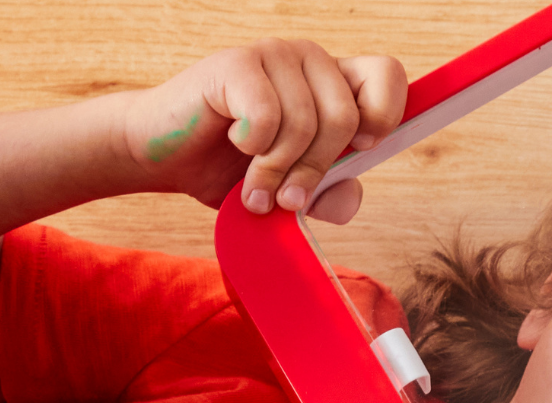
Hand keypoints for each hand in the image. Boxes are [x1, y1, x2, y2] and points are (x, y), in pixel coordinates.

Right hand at [119, 39, 406, 221]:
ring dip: (276, 171)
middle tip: (286, 198)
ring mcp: (273, 55)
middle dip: (315, 170)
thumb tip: (351, 195)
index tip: (363, 150)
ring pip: (306, 123)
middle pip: (347, 118)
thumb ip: (328, 196)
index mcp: (332, 83)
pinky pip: (268, 116)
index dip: (387, 114)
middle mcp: (309, 60)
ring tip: (254, 189)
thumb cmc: (228, 170)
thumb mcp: (289, 193)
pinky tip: (234, 145)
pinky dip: (252, 149)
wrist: (163, 158)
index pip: (387, 75)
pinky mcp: (237, 62)